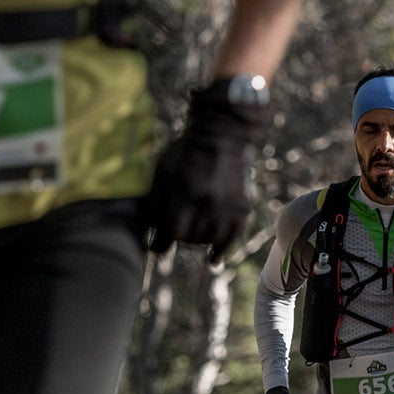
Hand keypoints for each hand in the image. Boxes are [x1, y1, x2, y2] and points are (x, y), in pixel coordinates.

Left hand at [143, 82, 269, 259]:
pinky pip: (231, 238)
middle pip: (188, 238)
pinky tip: (213, 260)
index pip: (169, 232)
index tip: (154, 247)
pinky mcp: (241, 208)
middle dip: (178, 236)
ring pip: (209, 240)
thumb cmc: (185, 151)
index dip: (159, 244)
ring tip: (193, 233)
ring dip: (197, 240)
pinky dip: (221, 251)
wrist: (221, 133)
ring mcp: (226, 206)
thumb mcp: (163, 170)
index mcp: (183, 191)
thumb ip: (156, 201)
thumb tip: (152, 232)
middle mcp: (206, 202)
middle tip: (175, 229)